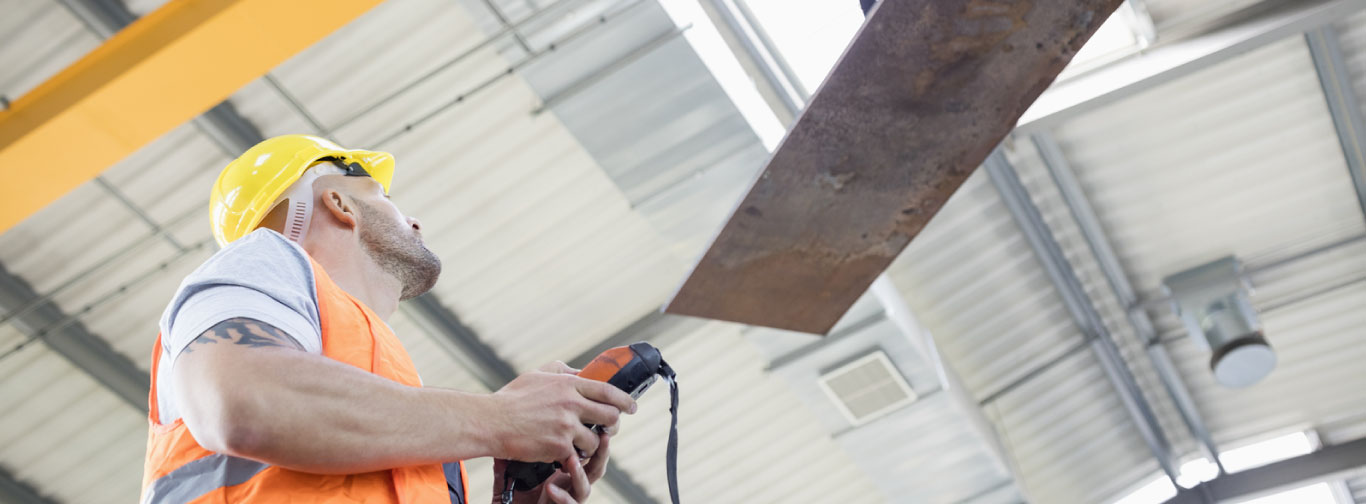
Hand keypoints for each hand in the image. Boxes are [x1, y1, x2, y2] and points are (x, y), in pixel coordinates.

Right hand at [489, 362, 635, 462]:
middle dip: (614, 424)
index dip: (624, 400)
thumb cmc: (511, 399)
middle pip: (610, 415)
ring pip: (596, 440)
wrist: (491, 422)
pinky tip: (564, 453)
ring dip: (591, 443)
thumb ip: (561, 371)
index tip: (631, 406)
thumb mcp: (536, 374)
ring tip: (579, 442)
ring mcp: (566, 426)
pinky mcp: (559, 446)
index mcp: (568, 384)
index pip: (608, 390)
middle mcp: (571, 403)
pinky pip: (578, 454)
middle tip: (609, 428)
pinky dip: (573, 455)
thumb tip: (581, 372)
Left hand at [491, 432, 611, 503]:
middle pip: (596, 467)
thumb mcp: (512, 470)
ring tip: (572, 459)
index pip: (586, 453)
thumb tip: (509, 428)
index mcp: (566, 472)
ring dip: (580, 473)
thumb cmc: (515, 496)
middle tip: (603, 436)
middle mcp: (571, 485)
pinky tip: (551, 487)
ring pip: (585, 488)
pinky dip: (562, 496)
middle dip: (601, 452)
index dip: (593, 438)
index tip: (594, 420)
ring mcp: (569, 499)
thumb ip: (514, 452)